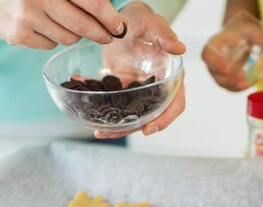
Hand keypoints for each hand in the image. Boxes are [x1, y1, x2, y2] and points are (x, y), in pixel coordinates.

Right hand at [0, 0, 125, 48]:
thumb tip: (112, 16)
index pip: (92, 3)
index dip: (109, 18)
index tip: (119, 27)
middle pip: (82, 25)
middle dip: (100, 34)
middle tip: (108, 37)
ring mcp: (26, 17)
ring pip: (69, 38)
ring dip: (73, 34)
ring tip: (63, 22)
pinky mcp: (18, 35)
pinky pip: (51, 44)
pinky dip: (53, 38)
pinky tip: (43, 26)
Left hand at [94, 3, 185, 139]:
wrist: (125, 18)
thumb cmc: (144, 20)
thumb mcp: (154, 26)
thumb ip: (166, 37)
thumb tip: (180, 49)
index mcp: (171, 78)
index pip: (174, 104)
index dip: (164, 119)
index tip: (149, 129)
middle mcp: (157, 88)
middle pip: (150, 115)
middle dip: (132, 127)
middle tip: (113, 132)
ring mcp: (139, 90)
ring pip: (131, 113)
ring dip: (115, 124)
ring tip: (98, 130)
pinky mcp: (122, 87)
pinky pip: (113, 101)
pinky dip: (99, 103)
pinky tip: (82, 99)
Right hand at [201, 17, 262, 90]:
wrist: (239, 39)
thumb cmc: (241, 33)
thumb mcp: (250, 31)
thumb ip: (260, 37)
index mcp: (213, 46)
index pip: (207, 56)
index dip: (216, 63)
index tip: (228, 68)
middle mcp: (213, 62)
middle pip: (216, 74)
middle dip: (230, 79)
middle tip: (243, 80)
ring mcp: (219, 73)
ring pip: (224, 83)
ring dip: (237, 85)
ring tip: (251, 81)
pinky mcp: (227, 81)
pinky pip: (233, 87)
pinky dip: (243, 86)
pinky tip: (255, 80)